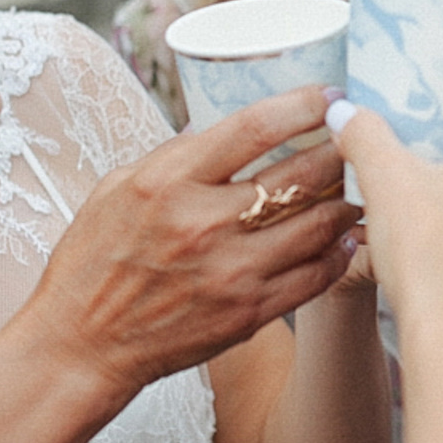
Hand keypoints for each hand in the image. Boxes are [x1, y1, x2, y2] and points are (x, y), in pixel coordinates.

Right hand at [24, 85, 359, 400]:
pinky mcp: (248, 313)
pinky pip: (315, 276)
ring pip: (318, 225)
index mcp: (168, 182)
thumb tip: (224, 130)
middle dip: (340, 150)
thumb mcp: (118, 188)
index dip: (302, 105)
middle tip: (357, 139)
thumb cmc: (93, 261)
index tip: (329, 96)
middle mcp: (204, 223)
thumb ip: (174, 157)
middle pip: (299, 174)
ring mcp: (232, 271)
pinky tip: (346, 237)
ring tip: (360, 185)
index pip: (253, 128)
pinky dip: (339, 252)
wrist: (81, 345)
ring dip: (348, 200)